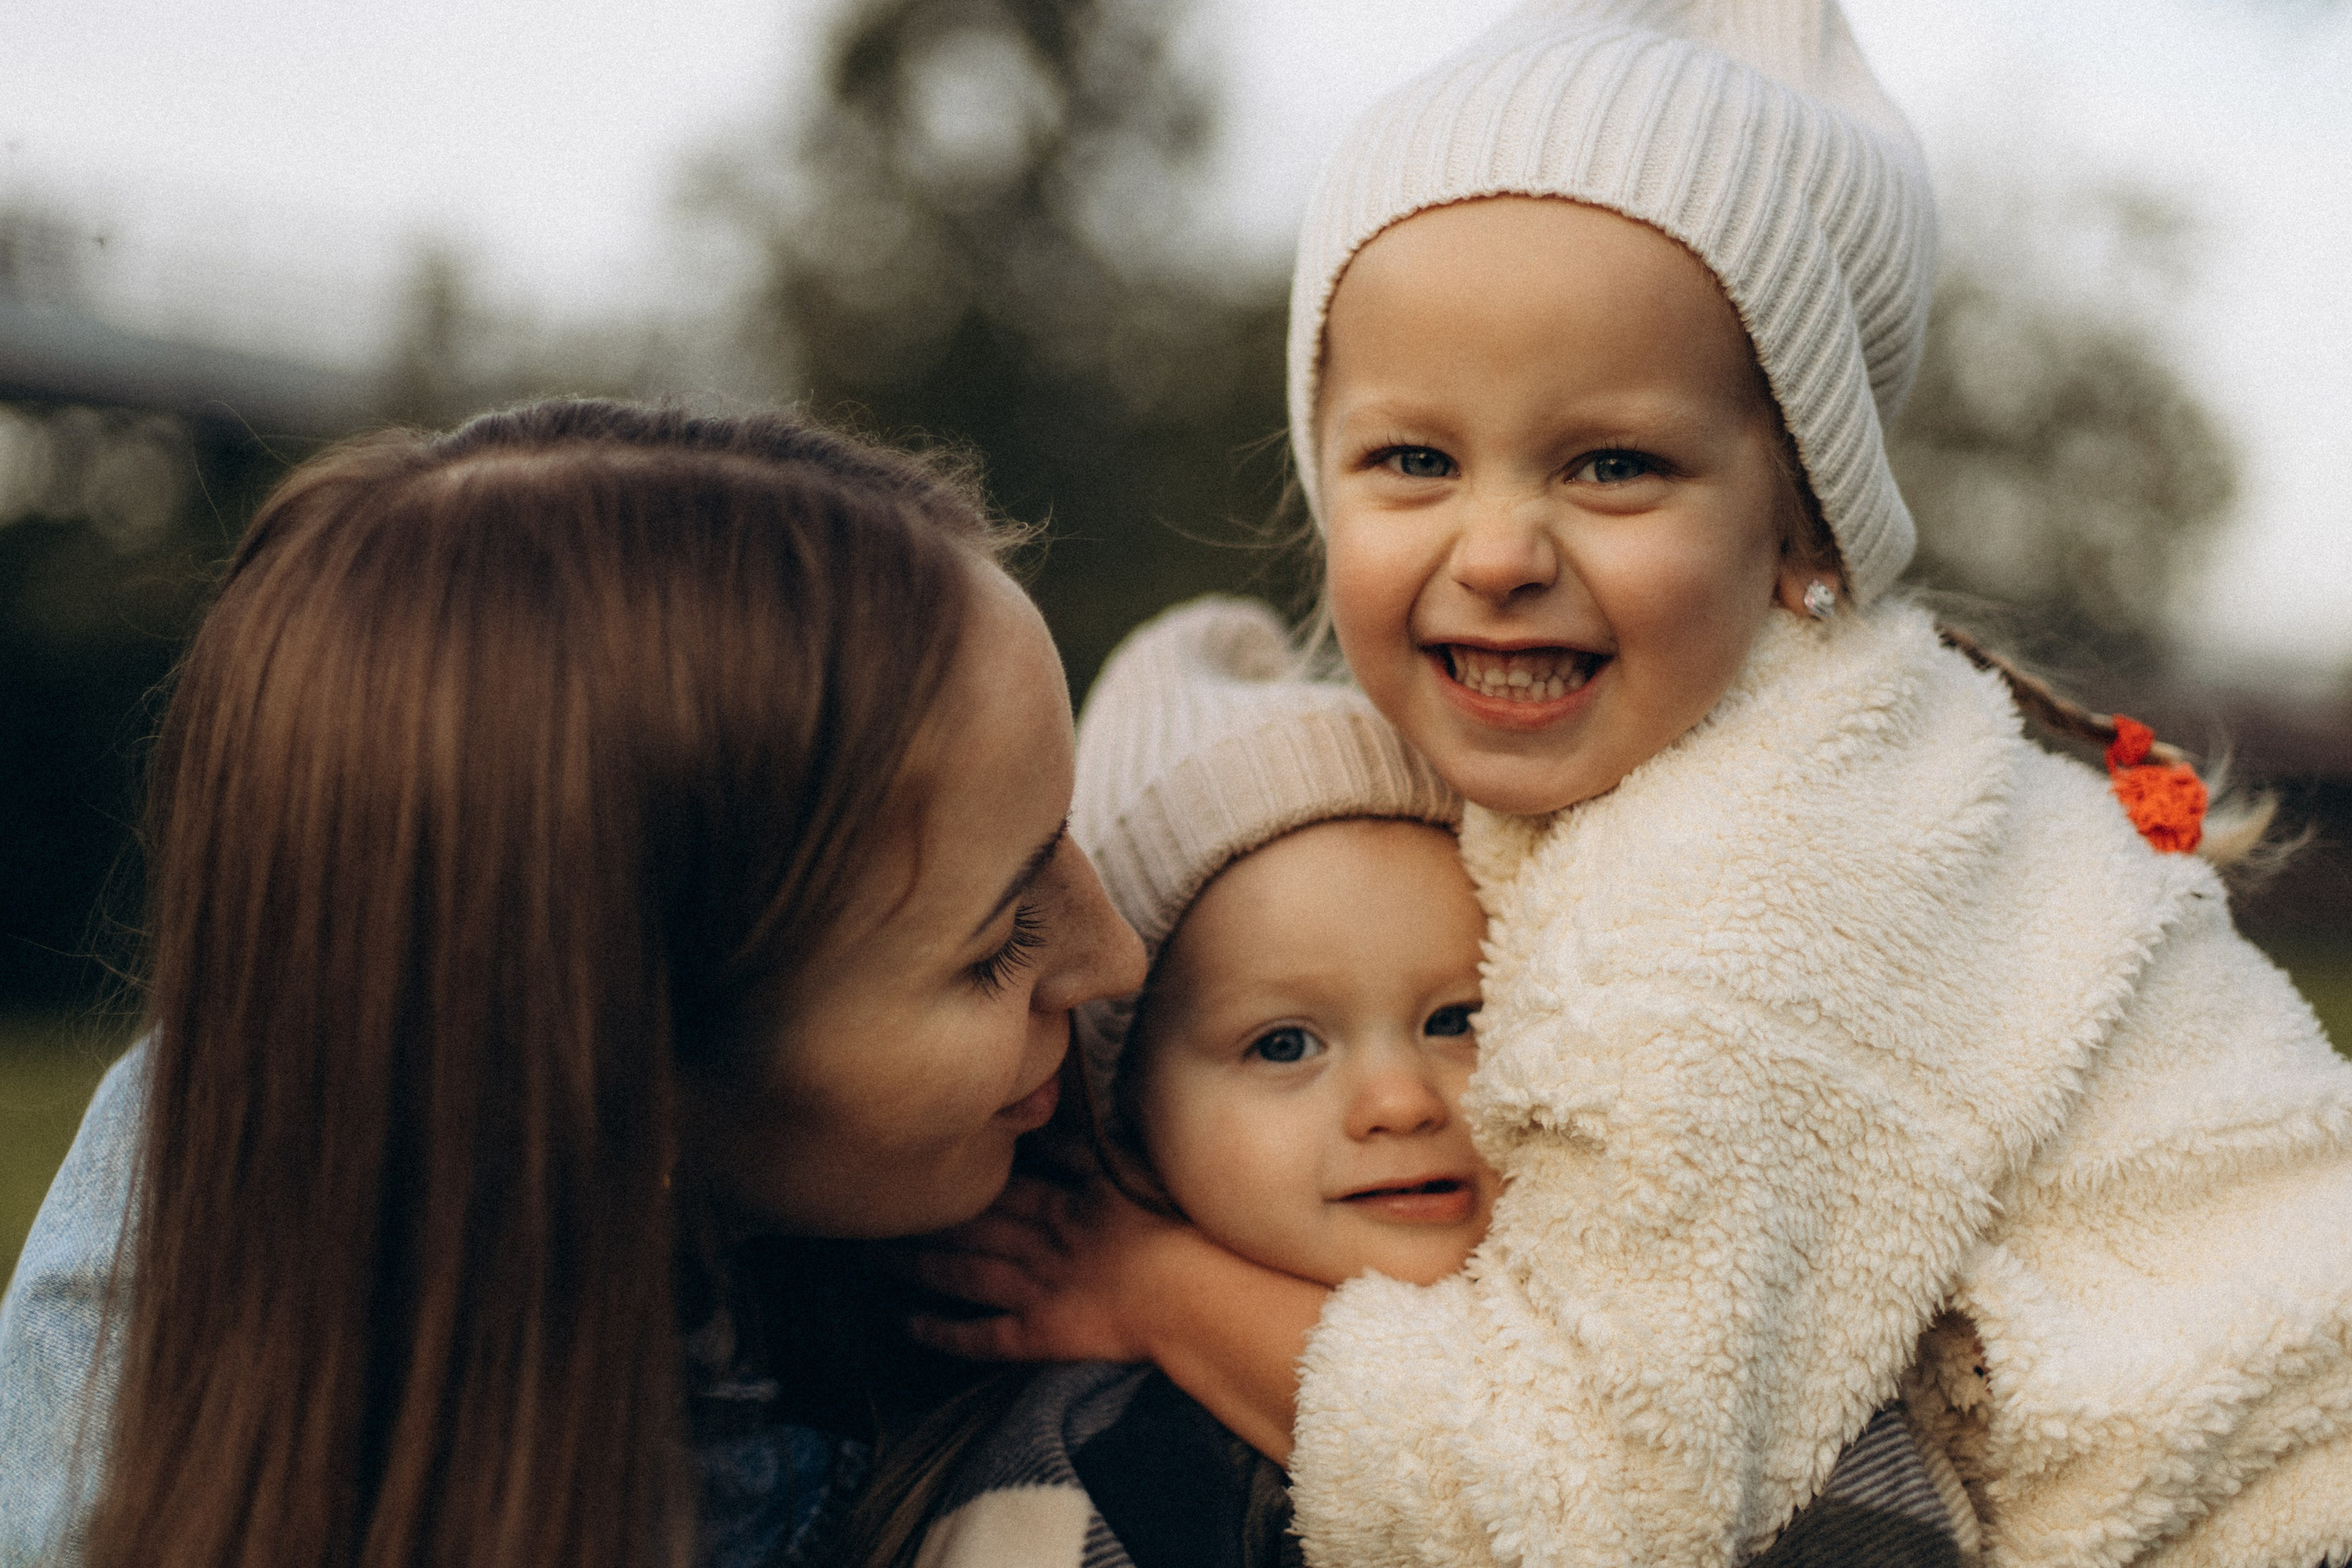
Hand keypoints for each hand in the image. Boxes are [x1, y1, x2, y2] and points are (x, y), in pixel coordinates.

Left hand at [897, 1170, 1330, 1463]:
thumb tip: (1047, 1125)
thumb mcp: (1132, 1174)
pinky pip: (981, 1335)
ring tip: (876, 1261)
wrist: (1192, 1292)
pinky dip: (944, 1333)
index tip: (923, 1171)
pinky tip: (910, 1328)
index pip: (1000, 1189)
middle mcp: (1038, 1243)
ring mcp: (1034, 1290)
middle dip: (923, 1222)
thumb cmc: (1176, 1233)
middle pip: (969, 1229)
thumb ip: (1087, 1150)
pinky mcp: (1038, 1334)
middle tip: (876, 1214)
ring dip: (918, 1267)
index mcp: (1063, 1204)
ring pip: (962, 1274)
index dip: (961, 1183)